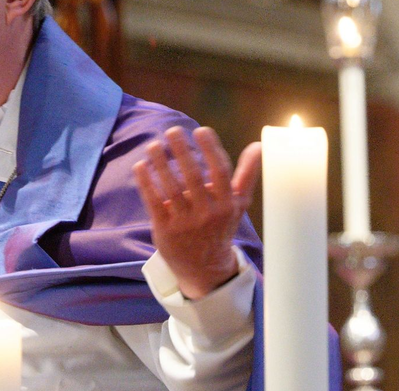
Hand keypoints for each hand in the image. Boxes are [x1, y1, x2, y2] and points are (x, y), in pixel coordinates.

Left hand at [133, 126, 260, 299]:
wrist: (205, 267)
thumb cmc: (221, 226)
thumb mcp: (238, 204)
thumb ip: (246, 174)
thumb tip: (259, 145)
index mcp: (227, 204)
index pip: (220, 172)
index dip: (211, 149)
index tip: (201, 130)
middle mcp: (208, 213)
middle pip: (193, 177)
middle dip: (182, 152)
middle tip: (172, 130)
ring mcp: (185, 222)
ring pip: (171, 188)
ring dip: (160, 164)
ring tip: (154, 144)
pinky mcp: (165, 229)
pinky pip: (154, 202)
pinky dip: (146, 183)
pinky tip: (140, 165)